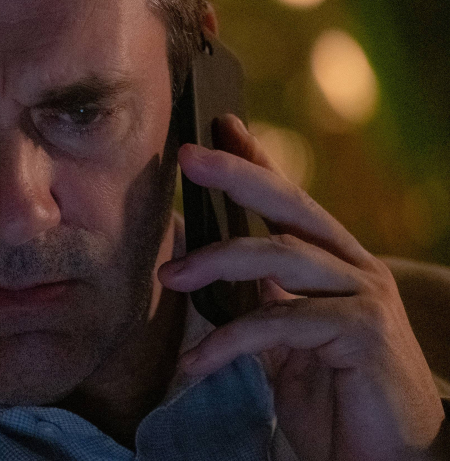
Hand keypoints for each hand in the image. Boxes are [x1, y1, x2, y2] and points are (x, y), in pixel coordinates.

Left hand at [158, 114, 444, 460]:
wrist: (386, 458)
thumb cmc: (336, 395)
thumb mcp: (286, 340)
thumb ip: (261, 300)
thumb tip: (214, 268)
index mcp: (333, 263)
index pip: (289, 201)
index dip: (255, 160)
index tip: (219, 127)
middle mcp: (354, 268)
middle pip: (291, 206)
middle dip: (237, 174)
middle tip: (187, 156)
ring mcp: (364, 297)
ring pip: (282, 256)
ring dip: (216, 261)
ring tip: (168, 278)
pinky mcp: (365, 333)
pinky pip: (284, 322)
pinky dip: (232, 339)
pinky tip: (197, 361)